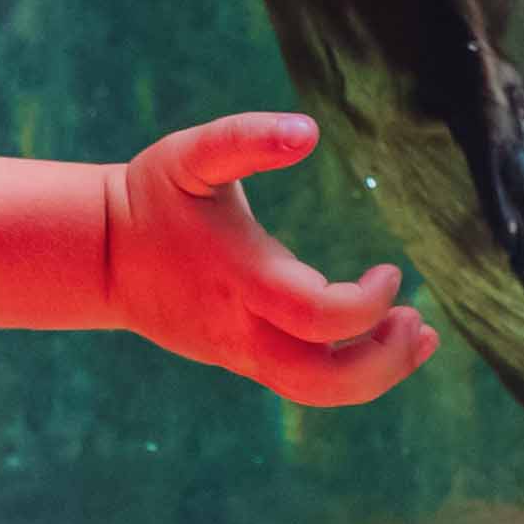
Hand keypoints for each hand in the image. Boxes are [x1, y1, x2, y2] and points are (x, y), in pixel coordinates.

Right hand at [114, 114, 437, 405]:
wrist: (103, 254)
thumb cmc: (154, 196)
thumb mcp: (193, 153)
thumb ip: (248, 137)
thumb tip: (308, 130)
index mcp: (241, 279)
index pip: (316, 317)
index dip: (364, 304)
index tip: (390, 271)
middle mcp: (243, 328)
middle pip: (321, 381)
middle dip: (383, 363)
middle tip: (419, 324)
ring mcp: (241, 351)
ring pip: (315, 392)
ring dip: (376, 374)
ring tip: (417, 339)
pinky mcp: (242, 358)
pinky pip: (303, 383)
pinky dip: (350, 371)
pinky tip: (380, 342)